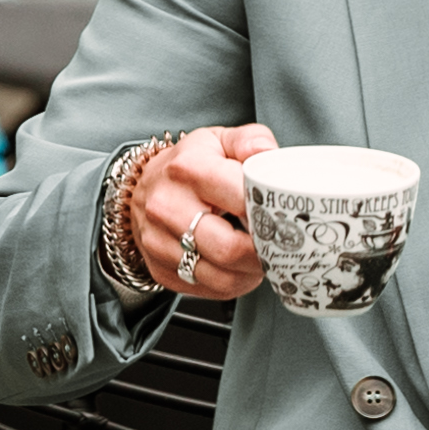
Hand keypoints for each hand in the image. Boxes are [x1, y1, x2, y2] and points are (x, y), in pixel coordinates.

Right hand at [124, 123, 277, 300]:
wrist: (140, 189)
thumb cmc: (186, 166)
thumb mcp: (218, 140)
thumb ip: (250, 140)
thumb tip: (269, 154)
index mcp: (189, 169)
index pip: (241, 200)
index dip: (272, 215)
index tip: (288, 219)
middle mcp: (168, 207)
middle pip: (230, 249)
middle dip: (264, 253)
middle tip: (281, 246)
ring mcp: (160, 243)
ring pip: (221, 276)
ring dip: (252, 273)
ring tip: (263, 258)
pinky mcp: (161, 270)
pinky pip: (210, 289)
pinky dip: (235, 283)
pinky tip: (242, 268)